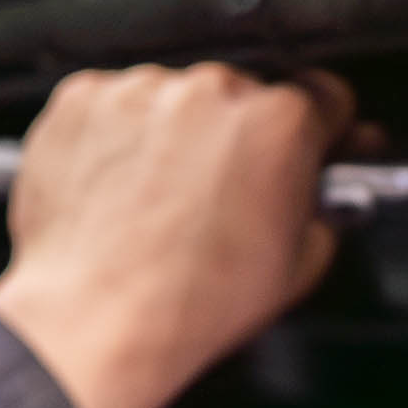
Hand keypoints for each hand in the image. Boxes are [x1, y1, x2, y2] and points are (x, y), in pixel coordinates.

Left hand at [0, 62, 350, 407]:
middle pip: (241, 96)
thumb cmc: (190, 302)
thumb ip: (320, 211)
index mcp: (280, 123)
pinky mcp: (83, 98)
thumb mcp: (296, 269)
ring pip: (174, 97)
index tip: (307, 143)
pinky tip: (117, 187)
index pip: (323, 96)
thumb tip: (317, 197)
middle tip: (220, 194)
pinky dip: (116, 135)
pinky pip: (112, 104)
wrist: (93, 318)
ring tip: (157, 199)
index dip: (319, 128)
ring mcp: (144, 89)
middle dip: (237, 137)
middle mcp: (213, 90)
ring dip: (174, 133)